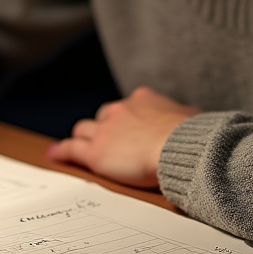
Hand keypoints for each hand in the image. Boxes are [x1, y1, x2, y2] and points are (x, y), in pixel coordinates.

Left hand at [46, 86, 199, 188]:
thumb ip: (186, 117)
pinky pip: (73, 148)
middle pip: (104, 116)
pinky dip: (63, 151)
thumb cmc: (192, 135)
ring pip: (86, 130)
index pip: (129, 107)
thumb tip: (196, 119)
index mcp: (144, 99)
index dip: (127, 119)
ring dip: (84, 137)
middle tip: (108, 140)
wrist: (178, 146)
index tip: (131, 127)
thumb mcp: (193, 118)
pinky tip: (56, 154)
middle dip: (104, 127)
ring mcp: (106, 130)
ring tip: (78, 145)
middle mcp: (121, 110)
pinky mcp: (96, 152)